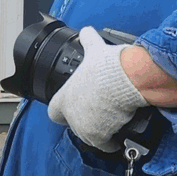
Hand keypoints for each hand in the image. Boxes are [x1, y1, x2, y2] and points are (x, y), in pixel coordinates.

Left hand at [47, 26, 147, 151]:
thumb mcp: (94, 49)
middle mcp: (71, 117)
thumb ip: (87, 40)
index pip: (54, 112)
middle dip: (85, 119)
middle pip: (74, 124)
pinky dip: (111, 142)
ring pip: (90, 135)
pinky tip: (117, 135)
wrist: (122, 81)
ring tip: (110, 118)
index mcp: (64, 98)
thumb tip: (87, 31)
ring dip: (98, 129)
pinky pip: (105, 145)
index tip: (72, 107)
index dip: (63, 110)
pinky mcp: (100, 138)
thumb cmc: (106, 67)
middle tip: (98, 109)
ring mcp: (84, 129)